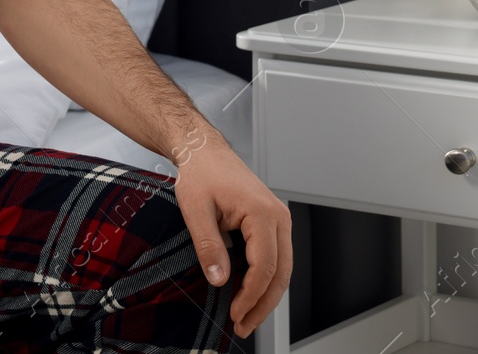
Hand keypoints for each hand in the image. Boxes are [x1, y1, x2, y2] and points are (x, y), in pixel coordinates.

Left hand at [172, 132, 290, 337]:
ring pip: (282, 268)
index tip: (235, 314)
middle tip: (244, 326)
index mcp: (263, 213)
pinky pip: (276, 257)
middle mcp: (279, 217)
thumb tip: (219, 279)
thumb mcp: (195, 209)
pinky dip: (265, 279)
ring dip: (266, 295)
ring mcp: (279, 220)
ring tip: (247, 316)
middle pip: (281, 273)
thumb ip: (208, 245)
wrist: (204, 151)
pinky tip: (249, 293)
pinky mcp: (272, 223)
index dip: (251, 295)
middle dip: (263, 304)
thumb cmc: (201, 173)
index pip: (264, 266)